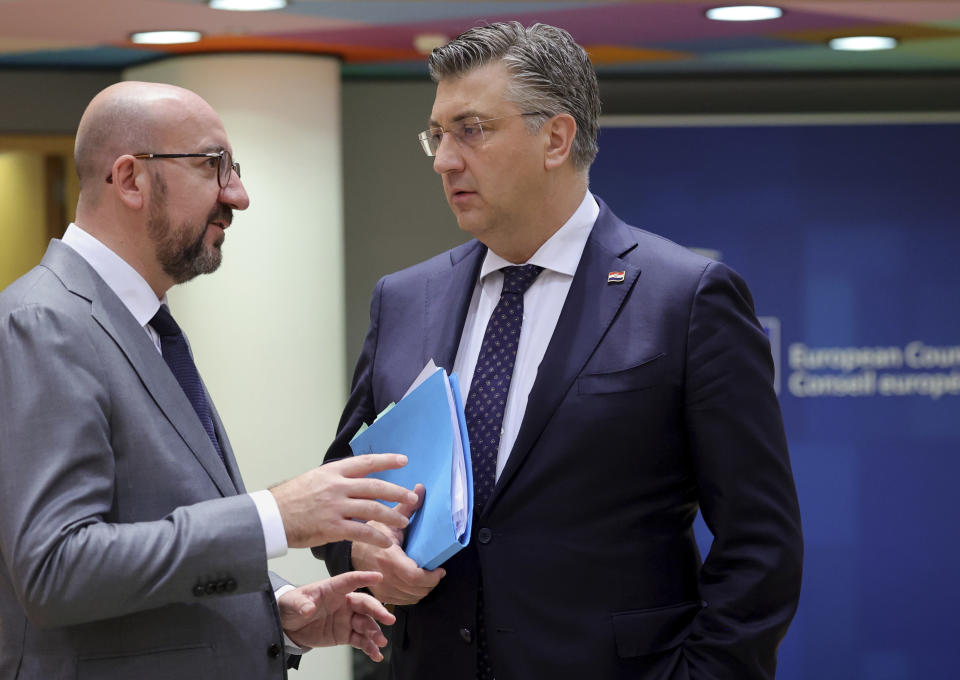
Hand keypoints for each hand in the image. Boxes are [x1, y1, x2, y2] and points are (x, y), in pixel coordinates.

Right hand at [271, 454, 418, 548]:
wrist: (270, 517)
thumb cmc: (290, 498)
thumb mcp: (314, 479)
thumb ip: (336, 479)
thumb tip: (356, 482)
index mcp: (333, 471)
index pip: (366, 462)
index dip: (387, 460)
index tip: (404, 460)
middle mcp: (337, 486)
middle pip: (375, 486)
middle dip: (397, 492)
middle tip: (413, 498)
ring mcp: (335, 506)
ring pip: (372, 509)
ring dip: (392, 516)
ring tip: (404, 522)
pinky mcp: (332, 527)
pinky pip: (360, 532)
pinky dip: (376, 537)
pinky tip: (386, 542)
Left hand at [278, 571, 394, 661]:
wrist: (288, 626)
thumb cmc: (292, 606)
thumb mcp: (292, 602)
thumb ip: (301, 604)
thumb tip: (308, 608)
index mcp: (332, 589)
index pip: (350, 580)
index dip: (364, 578)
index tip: (378, 577)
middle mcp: (344, 602)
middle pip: (365, 604)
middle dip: (378, 611)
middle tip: (388, 619)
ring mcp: (346, 619)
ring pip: (366, 624)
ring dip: (375, 632)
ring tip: (380, 642)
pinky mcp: (345, 634)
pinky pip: (360, 640)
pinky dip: (369, 647)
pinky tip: (376, 654)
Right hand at [351, 484, 444, 604]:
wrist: (350, 552)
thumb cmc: (369, 536)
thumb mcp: (387, 520)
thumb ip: (407, 508)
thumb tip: (420, 489)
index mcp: (389, 558)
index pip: (415, 576)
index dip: (431, 577)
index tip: (440, 570)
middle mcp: (385, 576)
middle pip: (416, 589)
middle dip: (431, 583)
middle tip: (436, 572)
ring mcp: (382, 588)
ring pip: (412, 598)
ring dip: (423, 589)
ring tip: (427, 577)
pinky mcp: (381, 595)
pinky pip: (403, 601)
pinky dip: (413, 595)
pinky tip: (415, 584)